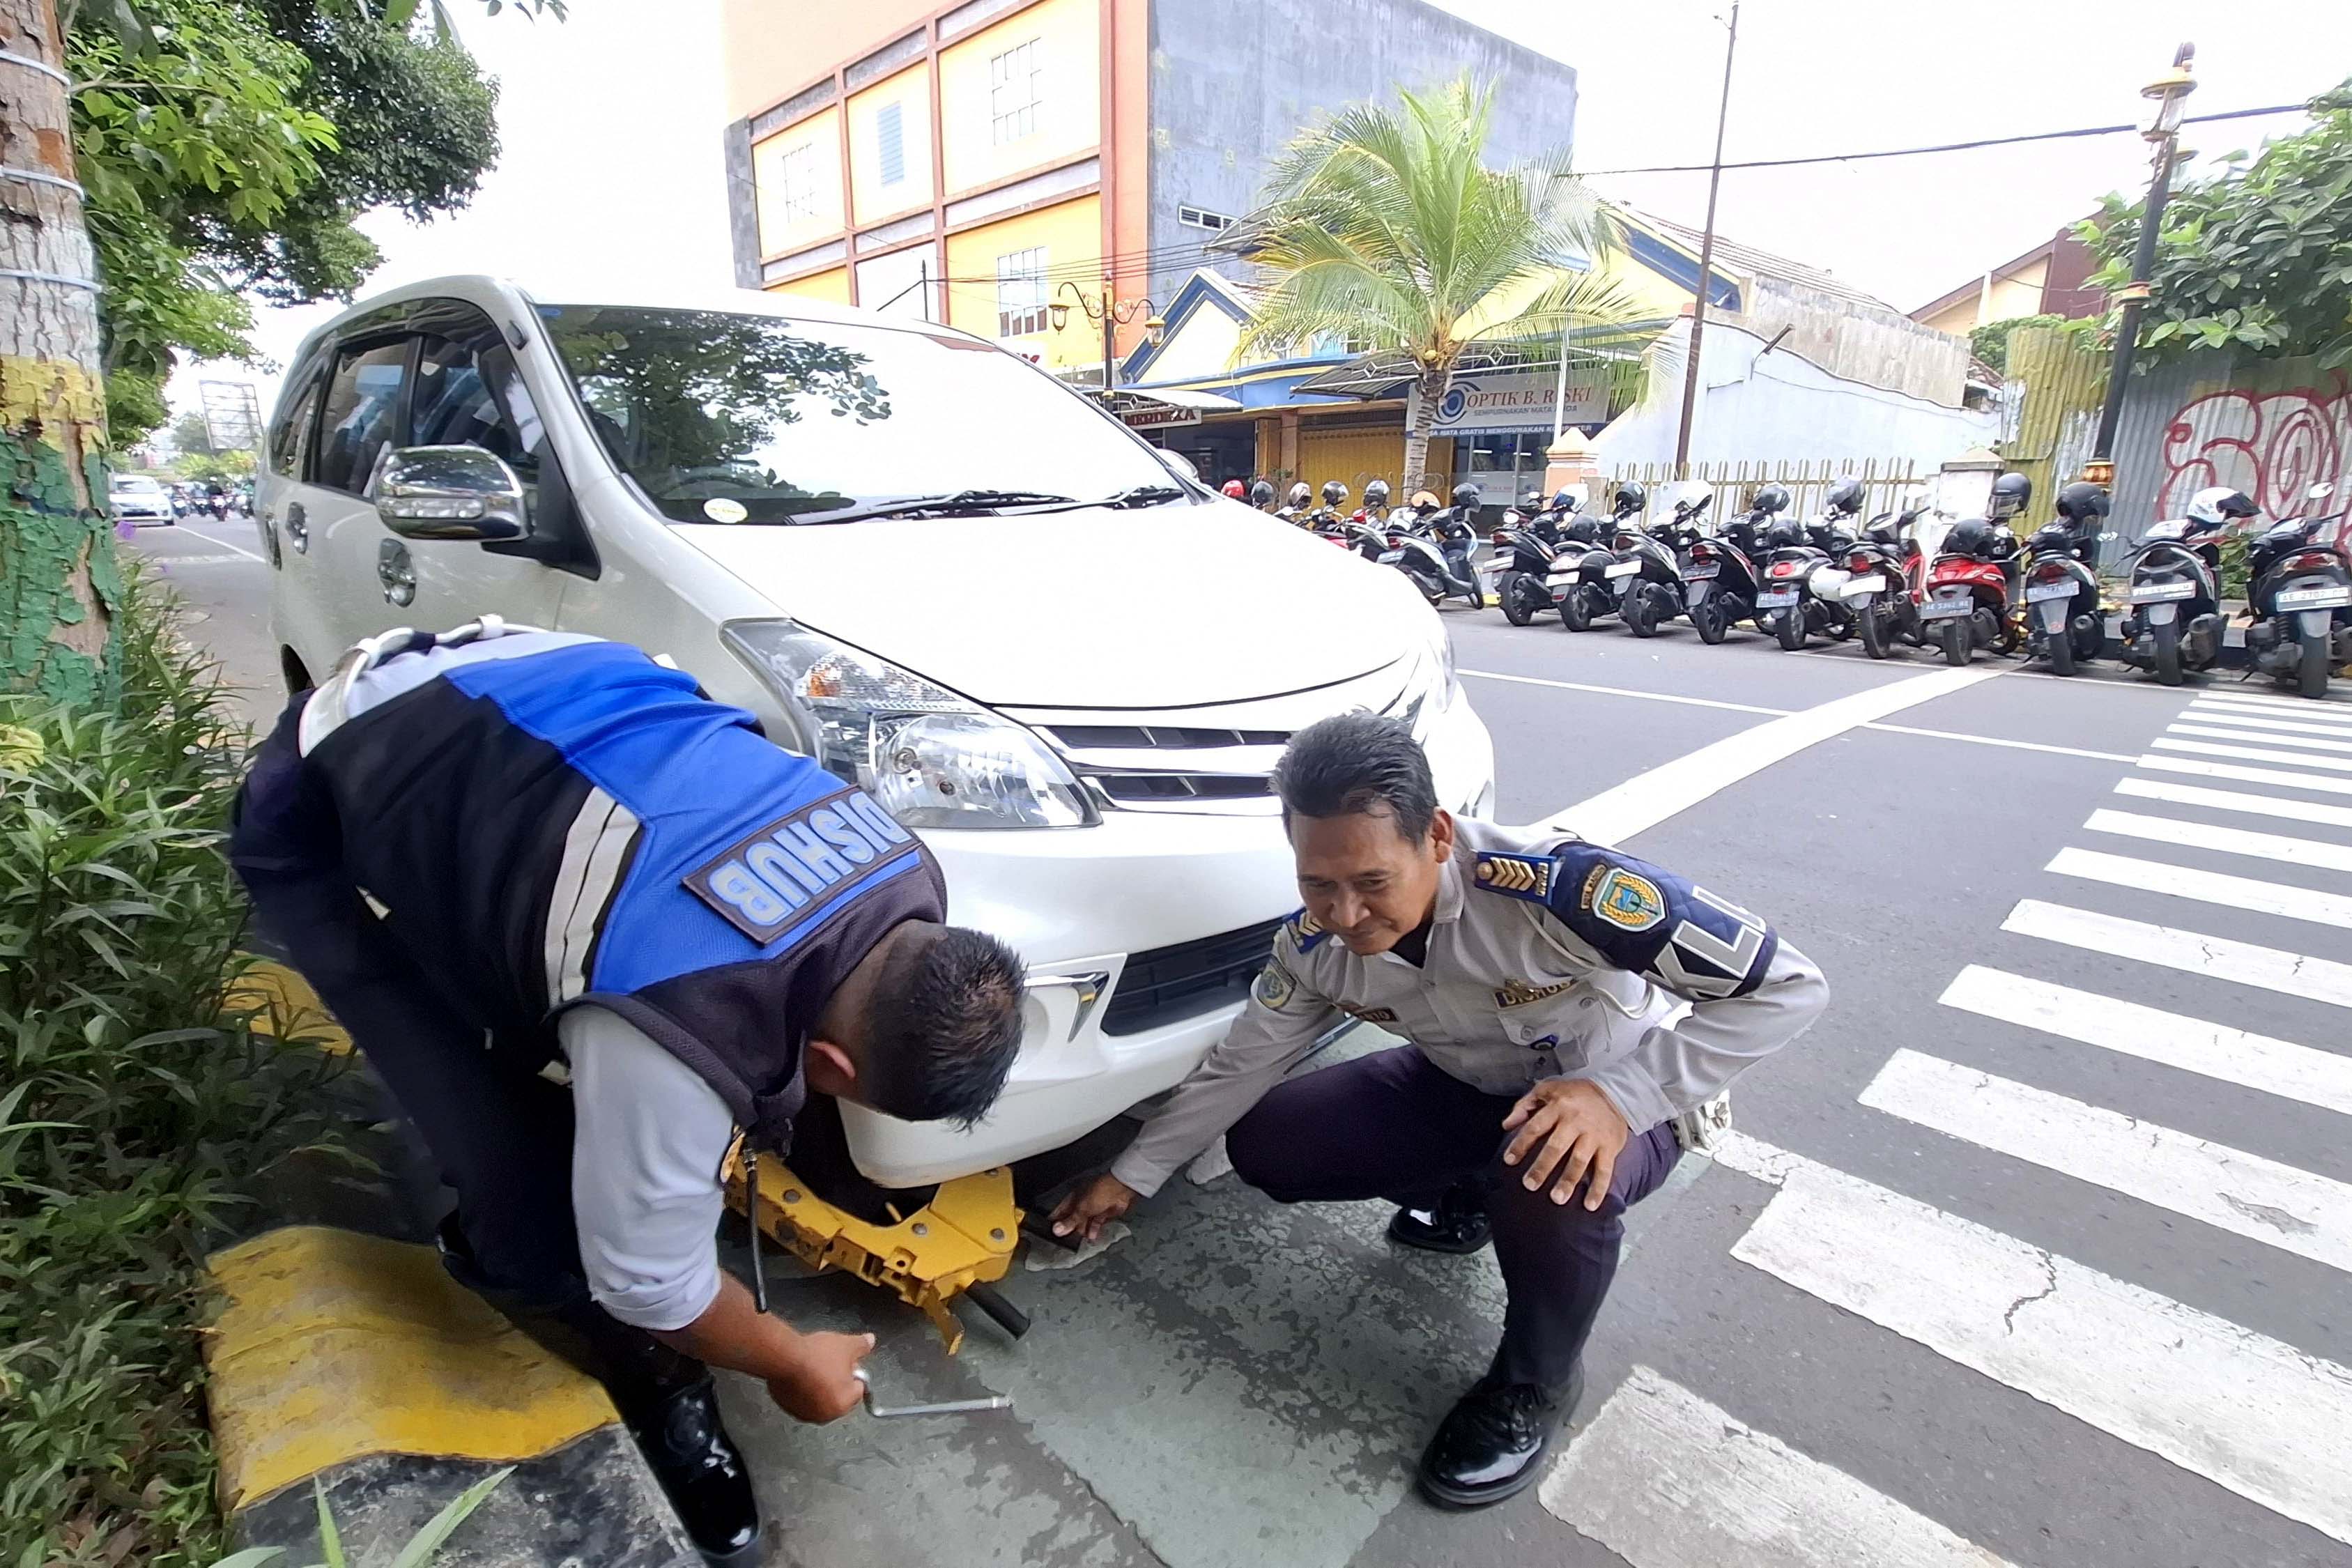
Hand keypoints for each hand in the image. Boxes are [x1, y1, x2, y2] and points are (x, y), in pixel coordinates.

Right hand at [766, 1330, 873, 1422]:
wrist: (784, 1358)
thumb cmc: (815, 1356)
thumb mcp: (846, 1345)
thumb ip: (862, 1345)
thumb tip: (869, 1341)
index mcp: (844, 1403)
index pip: (858, 1390)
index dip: (854, 1373)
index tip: (847, 1363)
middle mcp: (825, 1414)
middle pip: (839, 1396)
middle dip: (838, 1382)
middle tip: (831, 1363)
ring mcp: (805, 1413)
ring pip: (819, 1399)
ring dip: (820, 1388)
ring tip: (814, 1368)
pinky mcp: (788, 1409)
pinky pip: (801, 1400)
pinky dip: (803, 1391)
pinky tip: (801, 1375)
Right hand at [1050, 1172, 1136, 1243]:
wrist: (1120, 1190)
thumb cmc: (1099, 1192)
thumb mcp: (1081, 1209)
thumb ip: (1070, 1221)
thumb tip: (1056, 1230)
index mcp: (1073, 1197)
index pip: (1060, 1210)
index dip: (1055, 1221)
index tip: (1052, 1232)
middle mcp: (1082, 1202)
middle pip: (1073, 1218)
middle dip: (1070, 1228)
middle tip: (1066, 1240)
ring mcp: (1093, 1208)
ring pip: (1084, 1222)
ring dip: (1082, 1231)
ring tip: (1079, 1241)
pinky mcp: (1104, 1213)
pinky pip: (1096, 1223)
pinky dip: (1093, 1230)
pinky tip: (1091, 1237)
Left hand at [1501, 1079, 1628, 1210]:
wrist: (1615, 1093)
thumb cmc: (1575, 1095)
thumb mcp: (1548, 1090)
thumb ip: (1525, 1105)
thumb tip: (1507, 1125)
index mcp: (1558, 1106)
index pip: (1535, 1127)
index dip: (1521, 1144)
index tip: (1509, 1161)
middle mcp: (1576, 1121)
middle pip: (1556, 1146)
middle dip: (1542, 1167)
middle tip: (1530, 1185)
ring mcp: (1594, 1135)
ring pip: (1579, 1160)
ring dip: (1568, 1181)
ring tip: (1557, 1199)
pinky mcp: (1610, 1146)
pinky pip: (1605, 1170)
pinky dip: (1598, 1189)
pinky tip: (1590, 1205)